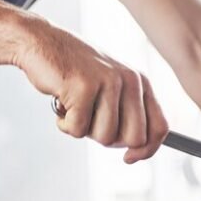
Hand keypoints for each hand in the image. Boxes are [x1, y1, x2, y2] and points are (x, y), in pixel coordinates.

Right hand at [14, 18, 167, 161]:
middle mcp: (129, 80)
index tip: (128, 158)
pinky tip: (61, 103)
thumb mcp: (110, 86)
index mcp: (139, 81)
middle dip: (109, 140)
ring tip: (74, 106)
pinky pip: (78, 129)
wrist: (40, 42)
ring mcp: (107, 82)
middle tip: (90, 122)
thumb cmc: (74, 69)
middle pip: (134, 139)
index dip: (146, 150)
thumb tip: (137, 150)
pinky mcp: (83, 87)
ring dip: (84, 129)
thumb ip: (128, 112)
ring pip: (105, 137)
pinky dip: (65, 124)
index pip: (160, 127)